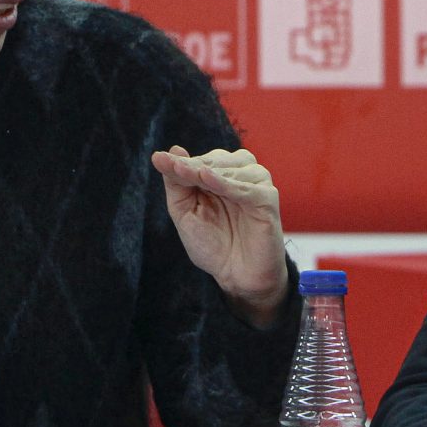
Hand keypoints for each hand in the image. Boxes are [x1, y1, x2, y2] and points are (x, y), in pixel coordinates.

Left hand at [151, 145, 286, 324]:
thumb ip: (178, 183)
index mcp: (219, 176)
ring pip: (233, 168)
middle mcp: (239, 175)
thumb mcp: (186, 213)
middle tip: (174, 168)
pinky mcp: (267, 199)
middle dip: (193, 165)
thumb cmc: (213, 245)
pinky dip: (227, 183)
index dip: (180, 162)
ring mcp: (255, 185)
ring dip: (209, 170)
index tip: (159, 159)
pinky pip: (247, 188)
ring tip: (190, 173)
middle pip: (215, 160)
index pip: (199, 161)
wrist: (237, 276)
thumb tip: (171, 150)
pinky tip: (208, 179)